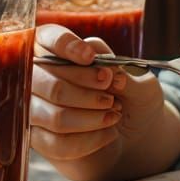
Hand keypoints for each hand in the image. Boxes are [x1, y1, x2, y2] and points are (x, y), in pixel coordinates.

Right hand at [31, 24, 167, 177]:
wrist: (135, 130)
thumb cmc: (136, 97)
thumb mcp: (142, 84)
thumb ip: (124, 76)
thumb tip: (106, 75)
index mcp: (67, 50)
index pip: (48, 38)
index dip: (67, 46)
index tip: (91, 58)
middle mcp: (44, 76)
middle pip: (51, 82)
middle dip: (86, 91)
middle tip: (112, 97)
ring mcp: (37, 108)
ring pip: (54, 116)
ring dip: (90, 118)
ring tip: (114, 115)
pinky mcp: (40, 139)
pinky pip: (56, 143)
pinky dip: (89, 140)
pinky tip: (108, 134)